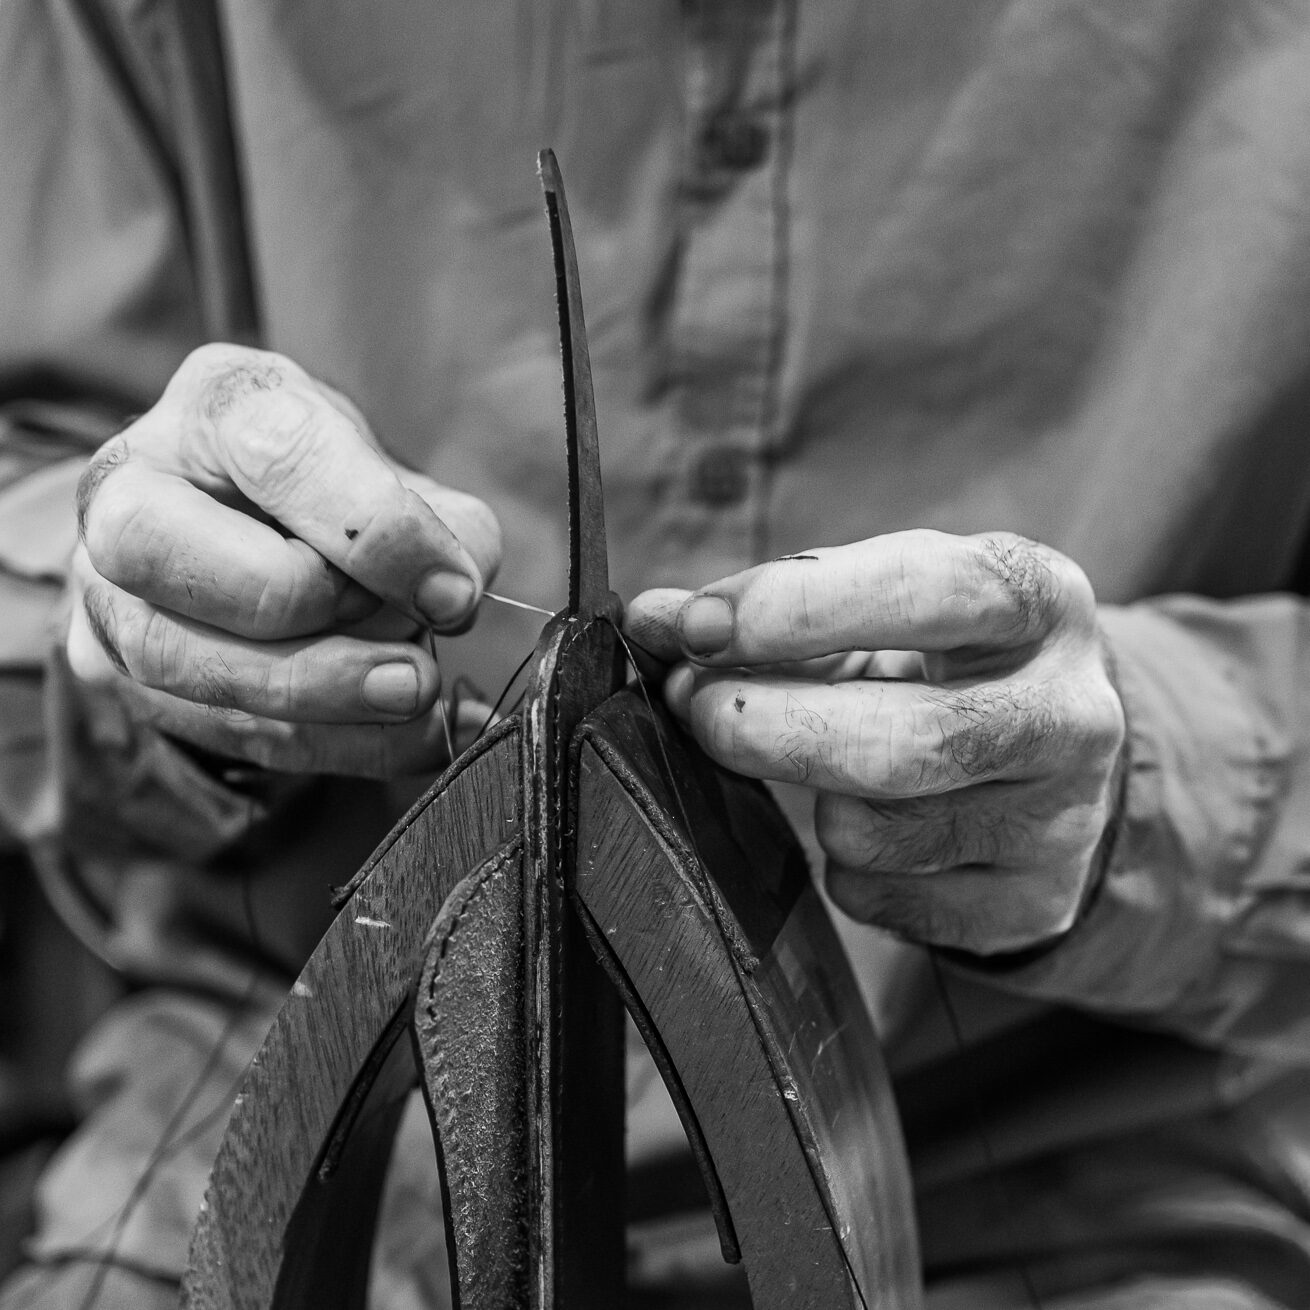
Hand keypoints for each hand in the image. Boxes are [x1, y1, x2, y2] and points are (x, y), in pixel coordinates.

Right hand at [68, 343, 501, 776]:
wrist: (252, 527)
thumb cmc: (332, 488)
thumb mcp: (402, 476)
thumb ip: (444, 522)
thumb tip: (458, 593)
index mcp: (218, 409)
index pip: (276, 454)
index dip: (376, 531)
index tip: (454, 591)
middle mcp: (129, 490)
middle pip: (168, 551)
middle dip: (309, 605)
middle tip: (411, 631)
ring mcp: (107, 591)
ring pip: (184, 660)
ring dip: (323, 692)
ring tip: (416, 689)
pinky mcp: (128, 679)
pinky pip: (227, 729)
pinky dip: (339, 744)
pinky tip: (417, 735)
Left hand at [626, 531, 1124, 954]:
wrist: (1055, 759)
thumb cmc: (942, 659)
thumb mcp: (880, 605)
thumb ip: (770, 606)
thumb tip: (655, 619)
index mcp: (1038, 601)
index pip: (930, 593)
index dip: (800, 609)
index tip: (700, 628)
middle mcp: (1072, 712)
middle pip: (904, 741)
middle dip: (771, 727)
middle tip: (695, 708)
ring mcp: (1062, 820)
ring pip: (876, 832)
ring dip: (806, 800)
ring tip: (813, 763)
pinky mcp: (1032, 904)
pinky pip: (881, 899)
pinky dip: (843, 865)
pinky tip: (869, 825)